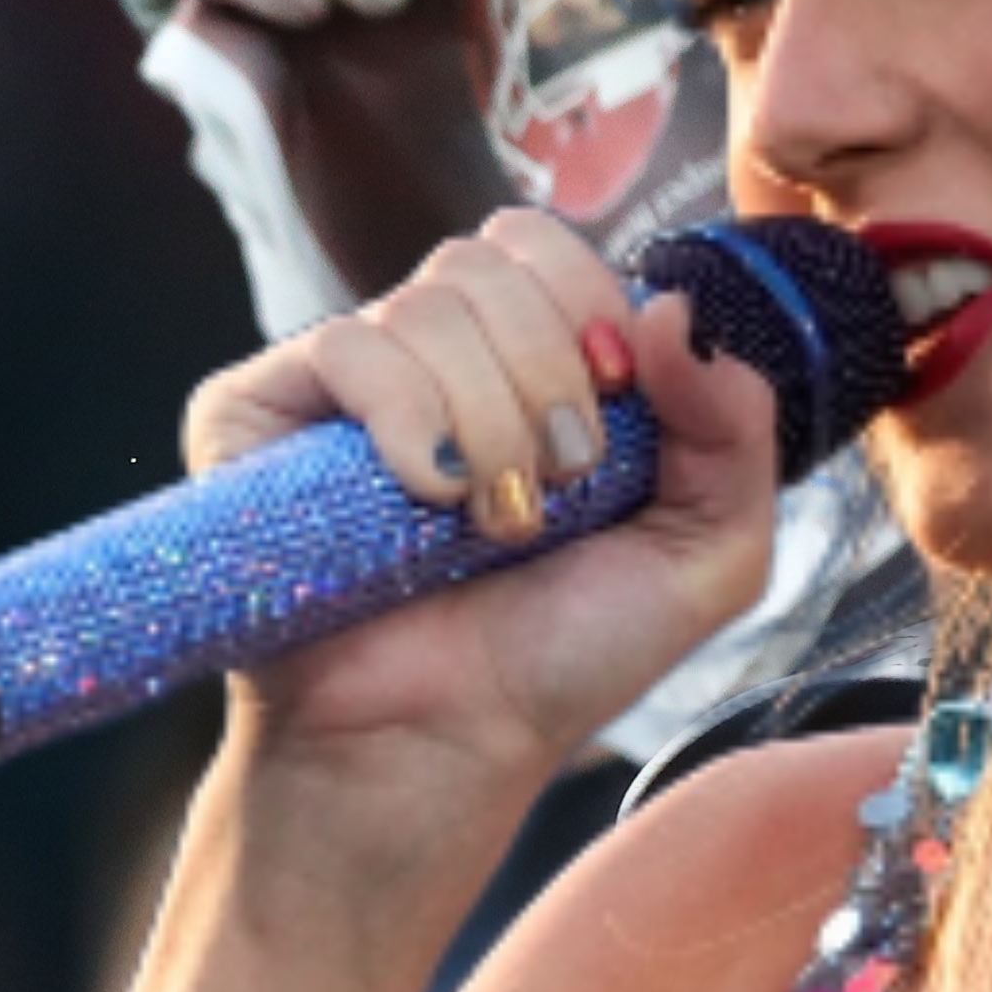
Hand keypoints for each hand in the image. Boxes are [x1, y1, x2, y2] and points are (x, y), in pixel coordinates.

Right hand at [181, 205, 787, 790]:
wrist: (442, 744)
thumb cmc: (557, 659)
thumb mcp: (704, 553)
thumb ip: (735, 428)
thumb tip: (673, 306)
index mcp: (519, 358)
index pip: (543, 246)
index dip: (588, 304)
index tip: (615, 408)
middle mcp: (425, 355)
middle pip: (488, 260)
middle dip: (549, 373)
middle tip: (559, 487)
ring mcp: (339, 383)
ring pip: (424, 305)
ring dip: (486, 417)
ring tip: (489, 520)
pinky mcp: (256, 414)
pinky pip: (343, 347)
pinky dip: (405, 416)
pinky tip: (424, 495)